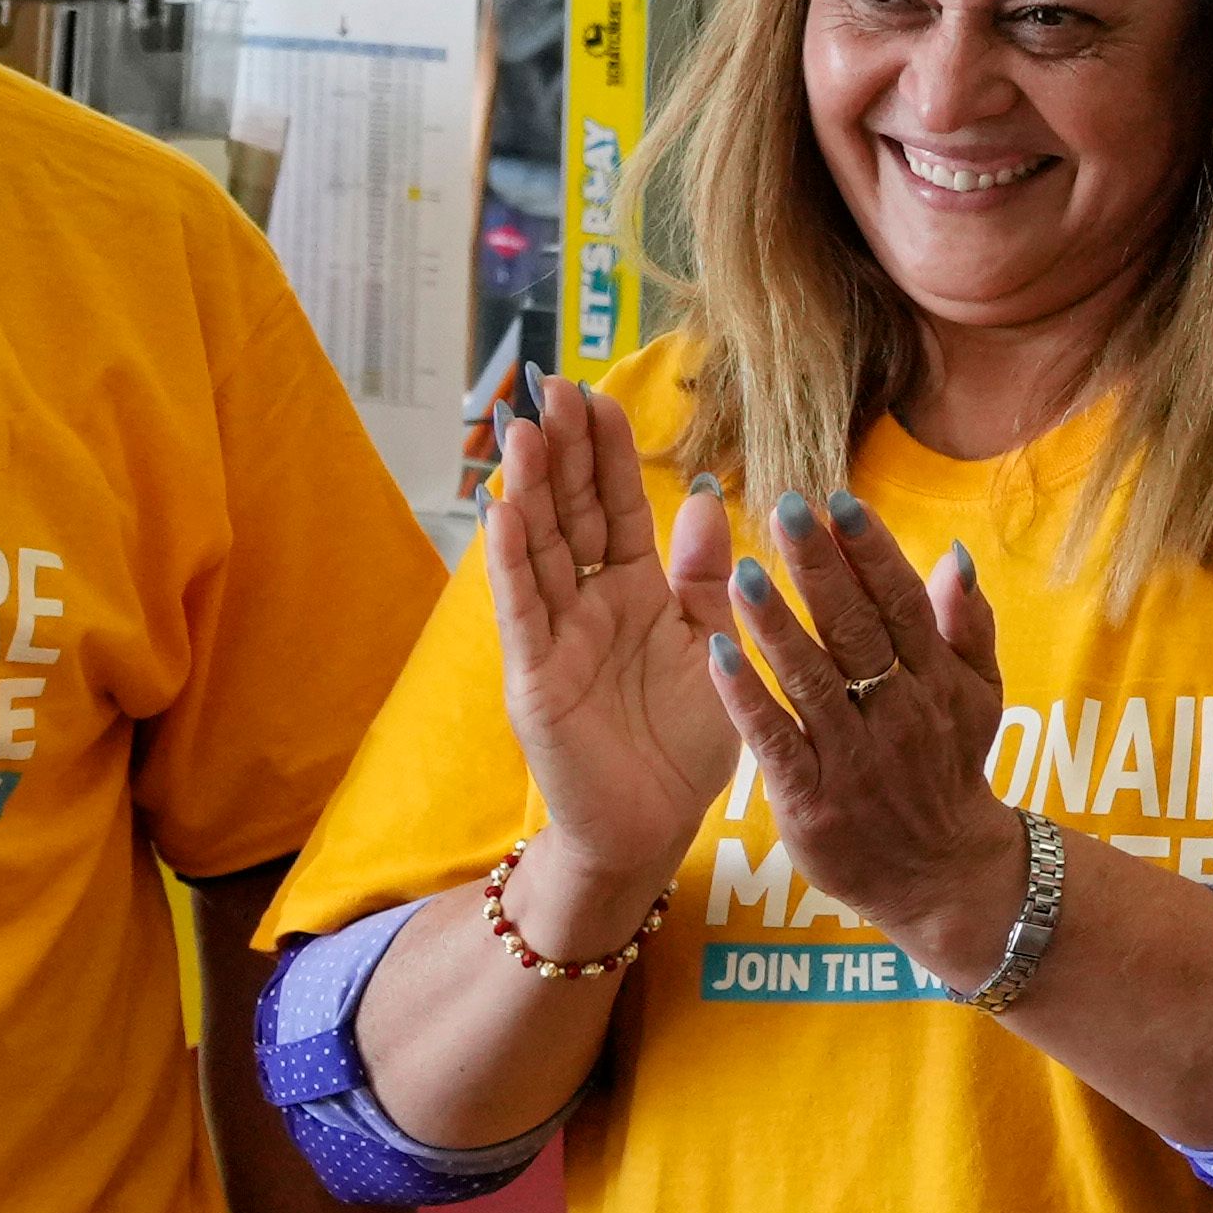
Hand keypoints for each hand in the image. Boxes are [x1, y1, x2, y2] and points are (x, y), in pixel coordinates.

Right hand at [488, 380, 745, 893]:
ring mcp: (555, 635)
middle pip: (572, 511)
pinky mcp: (534, 675)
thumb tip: (706, 493)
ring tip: (523, 428)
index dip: (606, 452)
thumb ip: (704, 574)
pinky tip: (502, 510)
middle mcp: (589, 602)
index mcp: (636, 589)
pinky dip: (512, 560)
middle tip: (552, 385)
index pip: (617, 504)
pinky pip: (522, 608)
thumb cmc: (683, 742)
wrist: (652, 827)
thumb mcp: (710, 642)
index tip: (597, 391)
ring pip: (539, 547)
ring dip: (530, 488)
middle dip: (563, 450)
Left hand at [706, 497, 1024, 964]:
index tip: (838, 501)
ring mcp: (854, 759)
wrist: (942, 876)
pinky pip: (775, 742)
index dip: (870, 550)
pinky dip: (747, 698)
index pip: (900, 602)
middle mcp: (897, 714)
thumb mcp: (980, 696)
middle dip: (820, 567)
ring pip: (811, 681)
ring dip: (776, 624)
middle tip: (786, 508)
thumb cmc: (950, 770)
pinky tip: (717, 654)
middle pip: (856, 630)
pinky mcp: (813, 801)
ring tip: (742, 571)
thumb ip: (968, 626)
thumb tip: (955, 554)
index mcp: (936, 680)